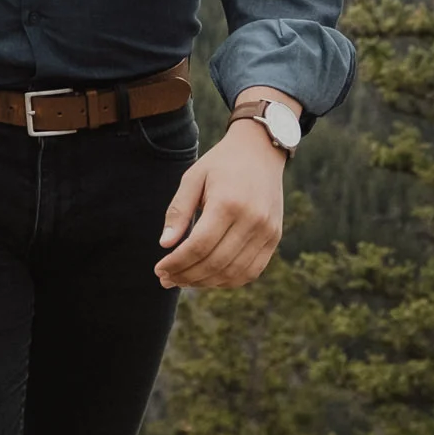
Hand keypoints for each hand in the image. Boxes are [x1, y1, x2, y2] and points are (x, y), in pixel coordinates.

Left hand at [154, 111, 287, 289]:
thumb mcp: (193, 178)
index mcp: (227, 203)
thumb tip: (165, 245)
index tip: (159, 269)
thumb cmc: (221, 164)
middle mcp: (251, 220)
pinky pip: (252, 271)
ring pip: (234, 272)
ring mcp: (267, 231)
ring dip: (206, 282)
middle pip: (215, 262)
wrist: (260, 151)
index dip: (177, 262)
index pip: (198, 246)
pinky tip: (209, 278)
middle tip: (166, 279)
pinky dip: (229, 280)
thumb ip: (178, 211)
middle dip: (187, 275)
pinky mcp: (274, 237)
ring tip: (184, 280)